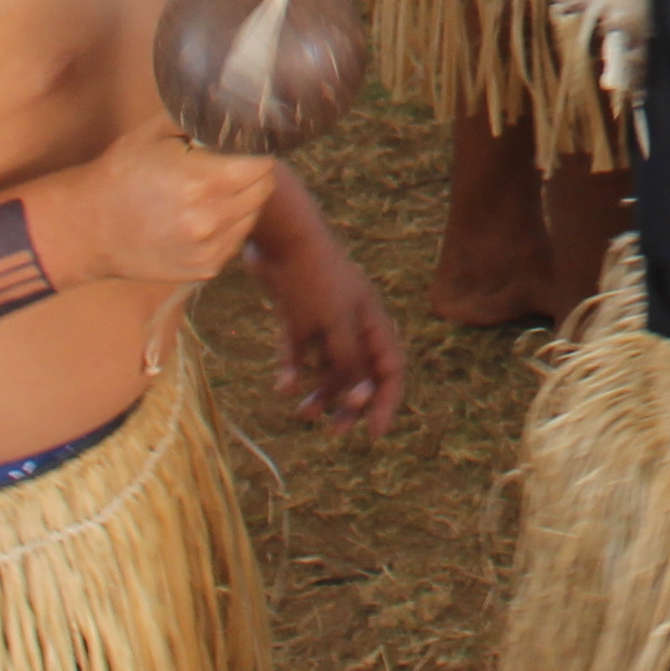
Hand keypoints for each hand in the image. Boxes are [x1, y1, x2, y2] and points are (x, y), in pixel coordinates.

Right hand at [37, 113, 278, 288]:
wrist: (87, 227)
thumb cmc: (120, 174)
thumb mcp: (157, 132)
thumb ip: (202, 121)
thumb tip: (237, 112)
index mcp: (203, 182)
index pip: (261, 163)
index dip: (256, 149)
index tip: (245, 144)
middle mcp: (211, 220)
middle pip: (263, 189)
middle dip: (252, 172)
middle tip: (229, 163)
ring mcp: (209, 249)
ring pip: (252, 215)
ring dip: (241, 199)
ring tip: (208, 191)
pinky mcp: (205, 268)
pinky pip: (235, 239)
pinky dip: (227, 225)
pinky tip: (199, 215)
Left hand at [249, 196, 404, 434]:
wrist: (278, 236)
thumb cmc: (312, 278)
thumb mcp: (334, 324)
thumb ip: (348, 361)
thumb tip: (358, 396)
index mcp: (373, 320)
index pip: (391, 368)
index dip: (387, 401)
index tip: (373, 434)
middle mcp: (353, 322)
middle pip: (361, 372)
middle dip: (350, 403)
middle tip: (335, 431)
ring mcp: (324, 318)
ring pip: (329, 365)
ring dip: (320, 391)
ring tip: (303, 413)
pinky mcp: (296, 314)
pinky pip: (300, 351)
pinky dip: (293, 370)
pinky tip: (283, 386)